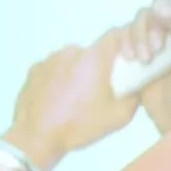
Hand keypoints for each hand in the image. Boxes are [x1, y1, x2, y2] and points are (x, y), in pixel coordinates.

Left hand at [0, 26, 139, 170]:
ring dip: (78, 74)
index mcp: (94, 59)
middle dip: (98, 67)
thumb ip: (134, 97)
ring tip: (75, 99)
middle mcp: (71, 51)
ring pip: (72, 61)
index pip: (115, 35)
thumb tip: (136, 87)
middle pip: (92, 53)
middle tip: (99, 91)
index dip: (125, 42)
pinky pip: (53, 69)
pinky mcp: (34, 69)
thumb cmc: (80, 125)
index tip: (128, 59)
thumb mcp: (119, 117)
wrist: (37, 135)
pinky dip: (59, 80)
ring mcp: (49, 58)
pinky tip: (58, 100)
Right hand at [128, 0, 170, 134]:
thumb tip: (159, 6)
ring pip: (138, 21)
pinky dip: (126, 42)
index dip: (163, 15)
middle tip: (153, 53)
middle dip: (148, 28)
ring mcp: (156, 41)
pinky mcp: (139, 52)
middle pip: (151, 10)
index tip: (163, 41)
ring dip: (136, 36)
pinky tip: (131, 59)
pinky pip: (126, 35)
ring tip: (143, 61)